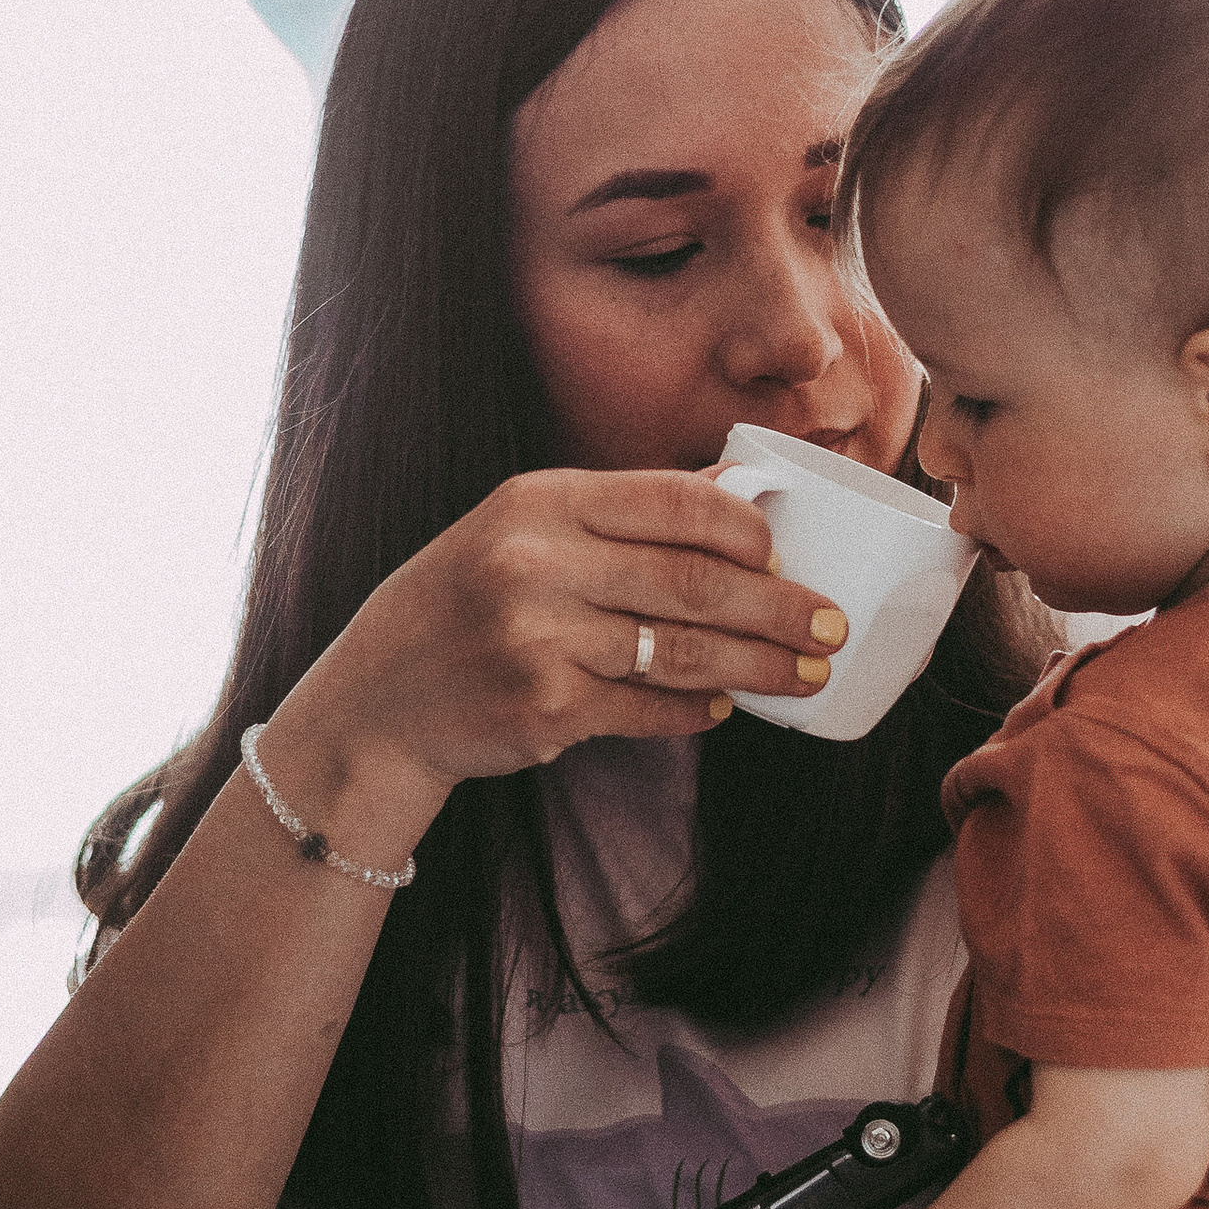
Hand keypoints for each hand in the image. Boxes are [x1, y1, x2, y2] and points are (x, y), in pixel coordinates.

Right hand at [296, 466, 848, 810]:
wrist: (376, 703)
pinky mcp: (544, 708)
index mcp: (539, 501)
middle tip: (831, 626)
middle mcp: (536, 562)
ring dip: (759, 666)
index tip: (786, 553)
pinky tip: (723, 709)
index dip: (747, 528)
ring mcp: (538, 638)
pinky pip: (649, 708)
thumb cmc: (463, 607)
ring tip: (806, 673)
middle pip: (696, 581)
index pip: (675, 500)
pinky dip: (695, 712)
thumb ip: (620, 516)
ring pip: (685, 650)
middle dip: (780, 606)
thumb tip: (737, 496)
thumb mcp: (521, 533)